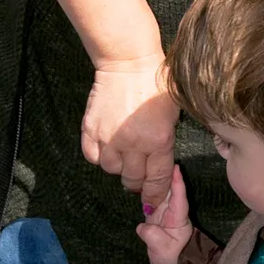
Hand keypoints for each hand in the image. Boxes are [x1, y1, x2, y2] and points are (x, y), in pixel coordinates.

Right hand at [81, 57, 178, 205]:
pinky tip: (107, 146)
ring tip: (123, 153)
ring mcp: (109, 137)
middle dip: (137, 181)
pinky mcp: (91, 129)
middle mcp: (133, 143)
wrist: (129, 62)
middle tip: (138, 175)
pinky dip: (100, 156)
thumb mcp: (173, 114)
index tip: (152, 202)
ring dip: (118, 166)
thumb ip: (166, 142)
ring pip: (111, 169)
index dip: (155, 194)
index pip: (157, 180)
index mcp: (158, 141)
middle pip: (132, 179)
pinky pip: (93, 157)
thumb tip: (161, 168)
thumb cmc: (157, 84)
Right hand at [136, 165, 193, 263]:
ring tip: (146, 163)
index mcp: (178, 219)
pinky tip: (138, 180)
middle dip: (164, 174)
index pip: (179, 198)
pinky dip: (145, 189)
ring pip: (159, 193)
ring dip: (154, 179)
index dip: (178, 183)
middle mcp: (172, 213)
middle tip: (156, 156)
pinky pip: (150, 199)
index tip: (176, 167)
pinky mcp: (153, 217)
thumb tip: (142, 227)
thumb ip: (154, 238)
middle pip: (168, 190)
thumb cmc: (171, 260)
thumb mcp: (163, 252)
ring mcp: (162, 214)